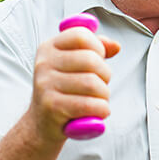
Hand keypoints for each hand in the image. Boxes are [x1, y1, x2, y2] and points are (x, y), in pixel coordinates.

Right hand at [28, 27, 120, 141]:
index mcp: (49, 47)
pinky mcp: (51, 107)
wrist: (42, 124)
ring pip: (92, 84)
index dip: (98, 47)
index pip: (81, 36)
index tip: (98, 59)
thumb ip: (96, 49)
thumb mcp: (76, 64)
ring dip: (104, 95)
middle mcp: (44, 64)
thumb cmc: (65, 89)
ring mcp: (45, 85)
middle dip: (105, 75)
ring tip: (97, 99)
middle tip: (100, 84)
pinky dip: (101, 110)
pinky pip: (89, 105)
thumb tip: (115, 46)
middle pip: (91, 60)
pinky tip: (97, 112)